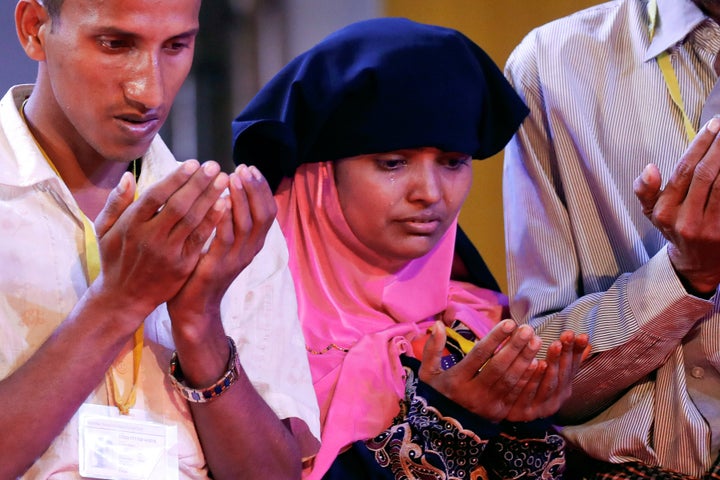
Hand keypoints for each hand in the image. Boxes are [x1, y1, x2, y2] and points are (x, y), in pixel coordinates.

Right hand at [92, 160, 227, 319]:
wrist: (124, 297)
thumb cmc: (115, 258)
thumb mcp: (104, 230)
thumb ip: (116, 203)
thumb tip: (128, 177)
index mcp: (130, 224)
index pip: (156, 195)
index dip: (176, 178)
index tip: (193, 163)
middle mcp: (149, 237)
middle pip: (178, 205)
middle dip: (198, 183)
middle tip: (214, 166)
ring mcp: (167, 252)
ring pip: (192, 220)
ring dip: (210, 198)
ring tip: (224, 180)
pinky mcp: (182, 265)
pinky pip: (200, 239)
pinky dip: (212, 221)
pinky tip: (224, 205)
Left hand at [166, 164, 276, 327]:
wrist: (194, 308)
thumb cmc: (203, 270)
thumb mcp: (223, 243)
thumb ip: (229, 221)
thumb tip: (228, 189)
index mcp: (253, 243)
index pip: (268, 210)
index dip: (262, 188)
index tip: (250, 168)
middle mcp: (250, 250)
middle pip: (264, 214)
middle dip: (255, 189)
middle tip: (243, 168)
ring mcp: (236, 259)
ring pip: (248, 224)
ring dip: (242, 199)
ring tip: (233, 178)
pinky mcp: (218, 266)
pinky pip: (226, 238)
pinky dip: (225, 218)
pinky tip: (219, 201)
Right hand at [419, 319, 542, 421]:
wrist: (445, 430)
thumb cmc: (437, 395)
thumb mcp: (428, 374)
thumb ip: (432, 349)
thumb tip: (438, 324)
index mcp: (456, 381)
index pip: (479, 356)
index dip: (495, 339)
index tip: (509, 323)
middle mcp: (474, 393)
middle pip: (498, 367)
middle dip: (515, 347)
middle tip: (528, 329)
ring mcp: (489, 404)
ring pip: (510, 379)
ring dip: (525, 359)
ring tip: (536, 340)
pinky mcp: (500, 412)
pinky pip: (517, 393)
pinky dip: (528, 378)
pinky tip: (538, 363)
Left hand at [505, 330, 588, 420]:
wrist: (504, 411)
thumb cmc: (530, 386)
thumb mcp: (549, 372)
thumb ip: (563, 357)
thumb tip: (585, 336)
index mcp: (563, 389)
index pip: (573, 368)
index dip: (578, 352)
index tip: (581, 335)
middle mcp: (556, 400)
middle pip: (563, 375)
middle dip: (566, 353)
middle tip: (567, 335)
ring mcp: (541, 408)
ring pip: (549, 384)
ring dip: (553, 363)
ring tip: (555, 345)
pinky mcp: (524, 412)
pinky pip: (529, 393)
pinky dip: (534, 378)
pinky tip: (535, 363)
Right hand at [633, 117, 719, 294]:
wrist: (698, 265)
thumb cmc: (675, 229)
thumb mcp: (652, 213)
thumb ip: (645, 190)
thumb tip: (649, 168)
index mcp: (665, 212)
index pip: (683, 171)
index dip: (699, 145)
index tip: (713, 126)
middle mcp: (686, 221)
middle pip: (704, 174)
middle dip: (718, 146)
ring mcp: (709, 228)